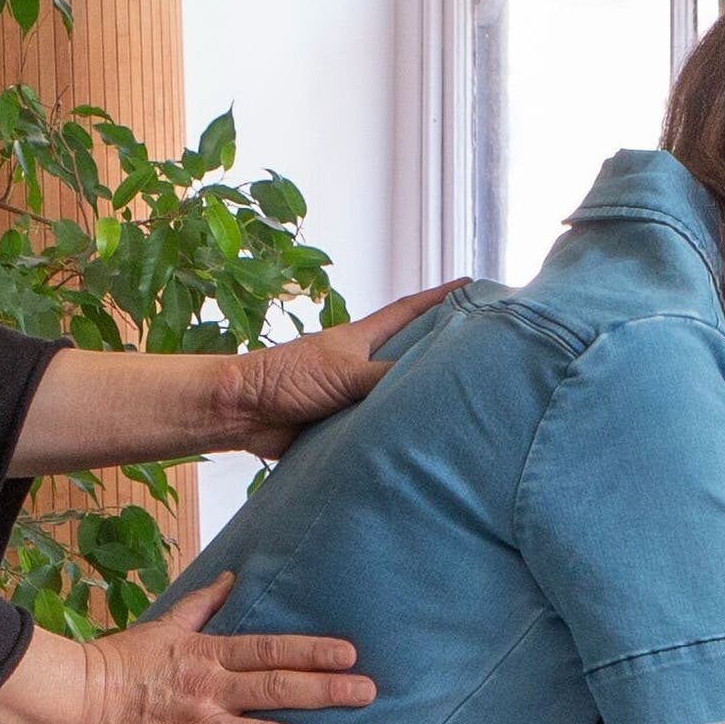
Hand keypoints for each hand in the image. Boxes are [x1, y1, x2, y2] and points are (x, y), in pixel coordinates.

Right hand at [3, 573, 376, 723]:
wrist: (75, 699)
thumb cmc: (118, 661)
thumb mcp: (163, 625)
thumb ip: (202, 605)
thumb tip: (231, 576)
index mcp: (208, 655)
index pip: (270, 650)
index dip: (311, 651)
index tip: (350, 654)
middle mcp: (211, 691)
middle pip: (278, 690)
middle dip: (327, 692)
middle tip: (369, 695)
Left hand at [222, 285, 457, 457]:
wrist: (244, 412)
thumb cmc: (286, 378)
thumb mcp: (345, 372)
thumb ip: (386, 376)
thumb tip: (428, 385)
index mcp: (362, 339)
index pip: (409, 311)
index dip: (440, 299)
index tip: (470, 287)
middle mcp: (361, 363)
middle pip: (409, 352)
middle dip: (440, 349)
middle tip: (479, 351)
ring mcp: (352, 394)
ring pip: (396, 393)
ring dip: (419, 397)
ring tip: (461, 400)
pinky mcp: (342, 424)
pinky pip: (377, 426)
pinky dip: (395, 430)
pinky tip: (419, 437)